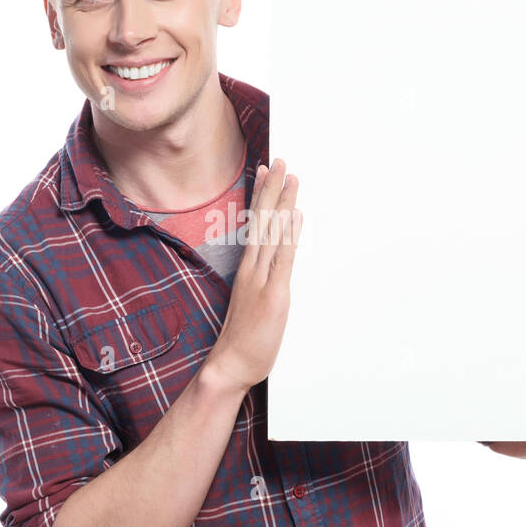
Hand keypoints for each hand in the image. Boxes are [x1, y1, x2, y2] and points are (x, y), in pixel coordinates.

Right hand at [204, 158, 301, 393]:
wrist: (230, 365)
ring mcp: (261, 280)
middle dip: (272, 189)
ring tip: (290, 176)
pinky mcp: (274, 294)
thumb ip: (261, 282)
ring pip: (273, 233)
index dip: (261, 197)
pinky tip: (295, 215)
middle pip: (263, 221)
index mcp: (247, 270)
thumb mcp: (251, 304)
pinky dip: (289, 235)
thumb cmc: (241, 339)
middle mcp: (252, 269)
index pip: (255, 225)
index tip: (265, 172)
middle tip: (279, 161)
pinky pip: (282, 258)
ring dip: (283, 202)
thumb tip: (271, 268)